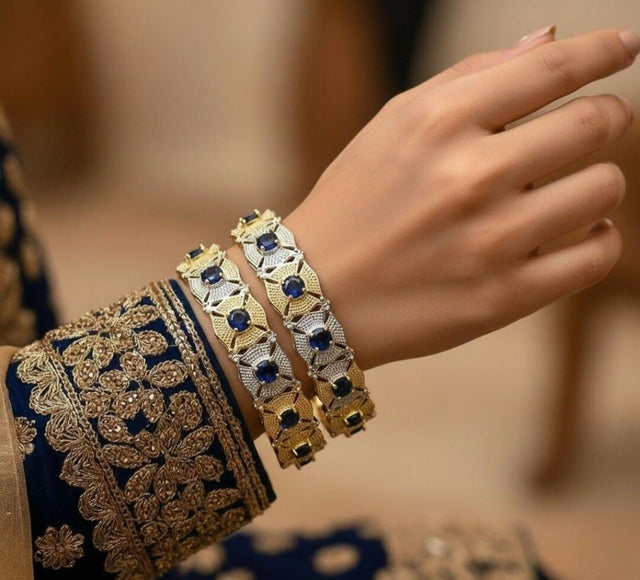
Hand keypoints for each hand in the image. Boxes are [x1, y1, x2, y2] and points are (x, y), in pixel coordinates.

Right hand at [284, 29, 637, 367]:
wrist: (316, 295)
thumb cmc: (354, 204)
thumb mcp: (393, 125)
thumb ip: (472, 78)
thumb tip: (552, 39)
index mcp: (439, 122)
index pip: (555, 67)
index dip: (606, 51)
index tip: (624, 50)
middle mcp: (469, 176)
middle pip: (596, 123)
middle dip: (610, 115)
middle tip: (600, 123)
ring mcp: (490, 241)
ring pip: (604, 188)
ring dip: (599, 181)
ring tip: (572, 188)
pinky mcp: (503, 298)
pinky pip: (595, 256)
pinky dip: (598, 237)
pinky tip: (574, 232)